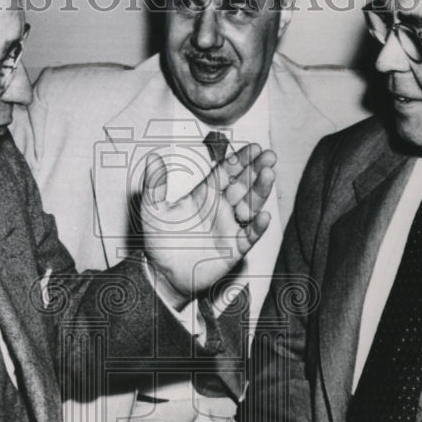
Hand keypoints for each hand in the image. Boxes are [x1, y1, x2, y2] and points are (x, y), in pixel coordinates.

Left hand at [140, 142, 275, 304]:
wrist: (162, 273)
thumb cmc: (159, 241)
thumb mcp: (153, 210)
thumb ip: (154, 185)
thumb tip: (152, 159)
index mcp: (205, 195)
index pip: (226, 173)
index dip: (240, 160)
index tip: (253, 148)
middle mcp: (221, 209)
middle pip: (243, 185)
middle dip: (256, 170)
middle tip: (268, 155)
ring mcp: (229, 228)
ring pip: (250, 206)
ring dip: (260, 191)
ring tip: (269, 175)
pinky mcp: (234, 249)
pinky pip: (250, 236)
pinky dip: (258, 227)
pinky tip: (263, 216)